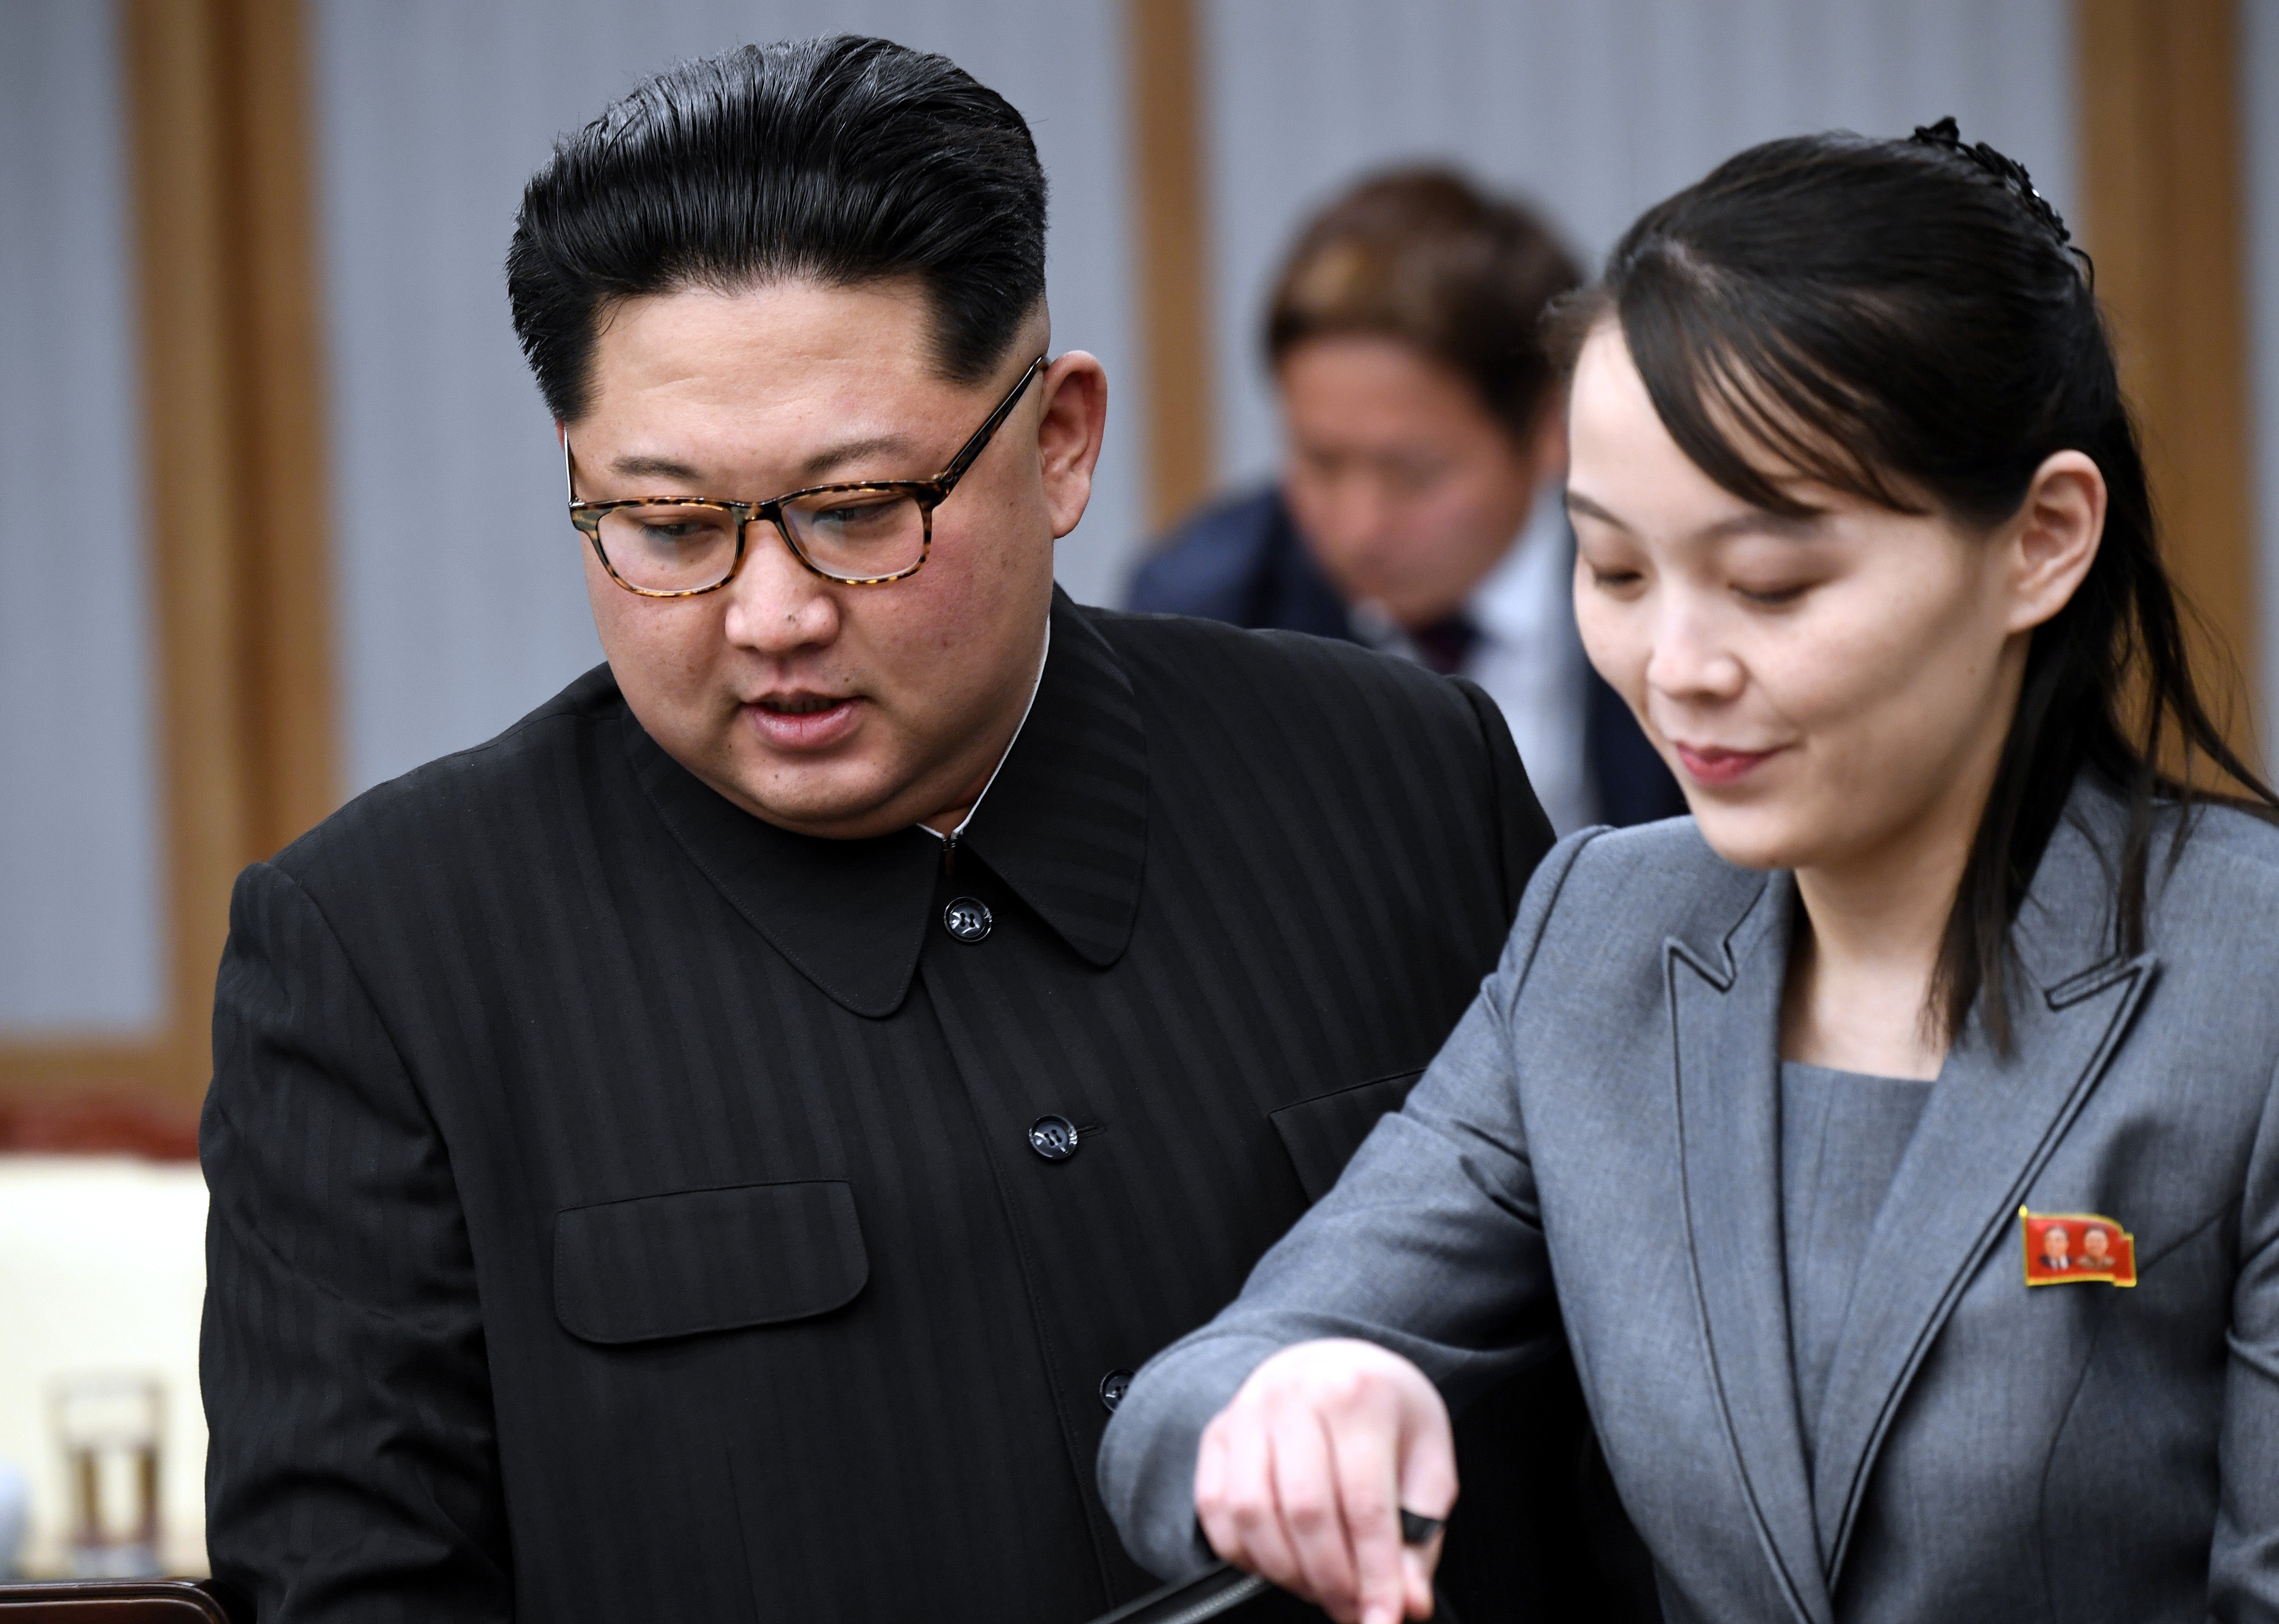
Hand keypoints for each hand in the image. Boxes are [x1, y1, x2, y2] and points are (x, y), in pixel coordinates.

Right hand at [1192, 1339, 1454, 1623]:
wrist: (1336, 1363)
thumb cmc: (1384, 1413)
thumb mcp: (1427, 1463)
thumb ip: (1421, 1535)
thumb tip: (1408, 1603)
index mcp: (1357, 1393)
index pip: (1365, 1504)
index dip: (1376, 1575)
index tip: (1385, 1621)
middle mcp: (1294, 1394)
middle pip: (1305, 1512)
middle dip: (1331, 1581)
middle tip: (1353, 1611)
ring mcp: (1247, 1410)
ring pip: (1252, 1513)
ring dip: (1286, 1572)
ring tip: (1320, 1587)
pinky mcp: (1216, 1432)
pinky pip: (1214, 1507)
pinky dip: (1242, 1552)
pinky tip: (1278, 1563)